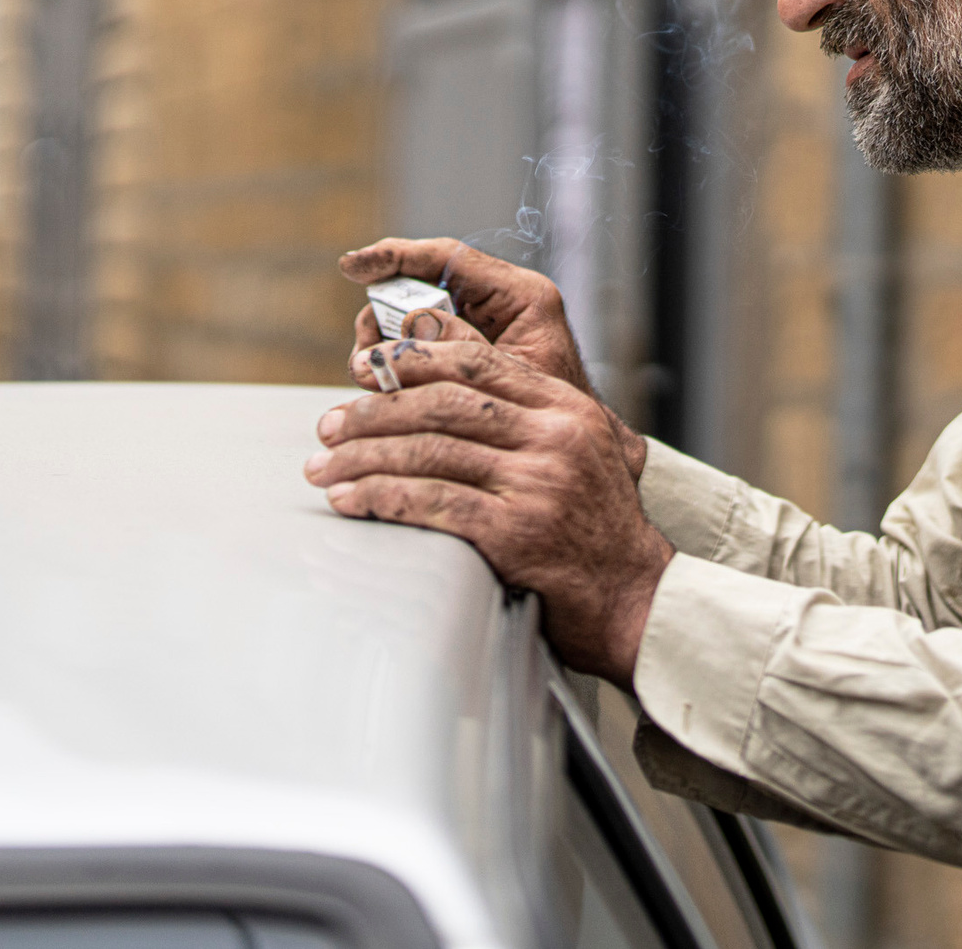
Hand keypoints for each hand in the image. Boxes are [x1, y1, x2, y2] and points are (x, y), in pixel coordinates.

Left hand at [306, 338, 675, 684]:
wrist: (636, 602)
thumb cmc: (595, 532)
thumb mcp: (579, 455)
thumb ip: (525, 420)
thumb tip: (439, 394)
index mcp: (566, 408)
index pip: (477, 365)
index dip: (411, 360)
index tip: (364, 366)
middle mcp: (555, 437)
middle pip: (443, 403)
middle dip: (373, 411)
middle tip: (330, 425)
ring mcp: (538, 483)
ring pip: (429, 451)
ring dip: (363, 457)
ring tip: (324, 466)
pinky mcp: (516, 532)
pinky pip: (431, 503)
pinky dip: (381, 498)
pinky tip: (351, 501)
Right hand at [340, 237, 645, 480]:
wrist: (575, 467)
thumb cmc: (557, 424)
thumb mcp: (507, 382)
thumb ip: (463, 351)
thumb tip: (408, 327)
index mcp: (522, 299)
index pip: (449, 260)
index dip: (395, 257)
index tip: (354, 266)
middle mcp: (498, 308)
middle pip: (420, 291)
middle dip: (382, 320)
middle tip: (365, 356)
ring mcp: (477, 334)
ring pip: (410, 325)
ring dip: (383, 352)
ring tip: (372, 382)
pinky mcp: (463, 361)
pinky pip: (415, 354)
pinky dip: (393, 370)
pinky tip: (383, 392)